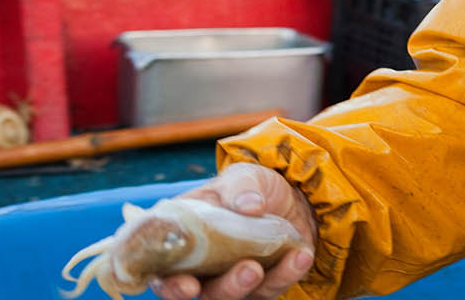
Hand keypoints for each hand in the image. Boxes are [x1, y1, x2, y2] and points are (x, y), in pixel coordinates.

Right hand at [150, 162, 318, 299]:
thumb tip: (249, 205)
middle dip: (225, 288)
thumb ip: (240, 187)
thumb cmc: (252, 187)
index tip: (186, 284)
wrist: (293, 196)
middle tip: (249, 270)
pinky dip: (287, 274)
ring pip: (236, 297)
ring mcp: (232, 279)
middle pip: (203, 294)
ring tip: (273, 263)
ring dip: (254, 285)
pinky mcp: (263, 284)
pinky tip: (301, 256)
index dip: (170, 284)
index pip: (163, 271)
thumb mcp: (244, 176)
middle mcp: (203, 267)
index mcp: (183, 240)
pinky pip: (272, 288)